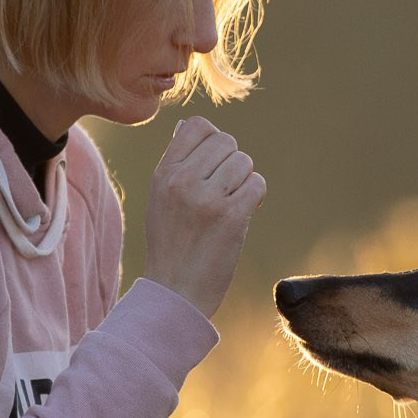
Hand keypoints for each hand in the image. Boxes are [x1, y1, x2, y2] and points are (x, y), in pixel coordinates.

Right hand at [143, 117, 265, 319]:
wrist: (175, 291)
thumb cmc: (171, 246)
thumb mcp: (159, 198)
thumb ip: (175, 164)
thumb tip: (189, 127)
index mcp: (164, 173)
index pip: (197, 126)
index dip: (213, 141)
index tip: (214, 165)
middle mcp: (182, 180)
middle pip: (226, 142)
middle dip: (232, 164)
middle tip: (226, 190)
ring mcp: (207, 198)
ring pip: (244, 163)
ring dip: (245, 182)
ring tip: (231, 204)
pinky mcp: (231, 217)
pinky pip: (257, 184)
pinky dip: (256, 198)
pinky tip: (243, 214)